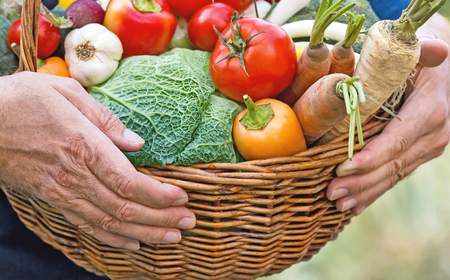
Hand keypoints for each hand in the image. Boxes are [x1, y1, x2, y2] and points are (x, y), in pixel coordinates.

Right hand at [0, 72, 195, 249]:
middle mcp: (74, 175)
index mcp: (83, 145)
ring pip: (109, 221)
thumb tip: (136, 143)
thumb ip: (105, 119)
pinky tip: (132, 243)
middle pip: (125, 207)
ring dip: (144, 232)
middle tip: (189, 222)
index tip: (183, 197)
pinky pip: (85, 225)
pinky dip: (111, 237)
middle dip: (161, 217)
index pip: (128, 181)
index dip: (158, 195)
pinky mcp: (50, 199)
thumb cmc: (21, 100)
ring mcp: (61, 191)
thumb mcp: (66, 93)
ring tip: (172, 236)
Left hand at [326, 16, 449, 215]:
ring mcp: (427, 148)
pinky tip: (355, 206)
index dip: (371, 156)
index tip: (343, 168)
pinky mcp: (418, 154)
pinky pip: (395, 176)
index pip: (398, 139)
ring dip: (364, 192)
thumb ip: (424, 51)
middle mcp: (434, 134)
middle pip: (392, 164)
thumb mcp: (422, 51)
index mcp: (431, 110)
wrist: (442, 71)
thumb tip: (434, 49)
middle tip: (331, 192)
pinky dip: (374, 191)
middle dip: (360, 181)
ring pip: (392, 175)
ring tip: (338, 203)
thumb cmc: (421, 59)